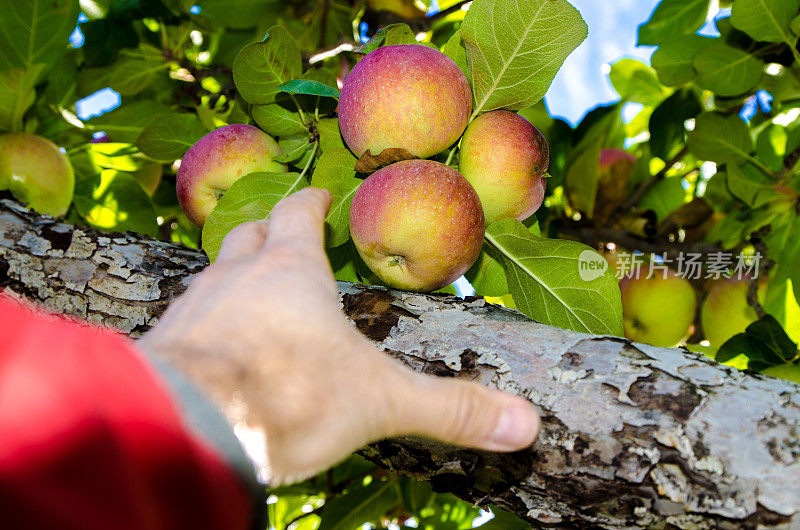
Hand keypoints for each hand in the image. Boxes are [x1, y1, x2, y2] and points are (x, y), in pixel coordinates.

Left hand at [138, 188, 539, 484]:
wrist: (188, 425)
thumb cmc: (289, 395)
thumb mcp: (380, 403)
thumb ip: (450, 410)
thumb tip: (525, 424)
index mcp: (291, 271)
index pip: (299, 214)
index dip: (311, 202)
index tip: (321, 197)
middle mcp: (236, 276)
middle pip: (249, 233)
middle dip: (269, 231)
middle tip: (284, 237)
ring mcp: (194, 307)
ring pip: (213, 273)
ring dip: (233, 276)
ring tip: (251, 294)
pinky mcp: (164, 344)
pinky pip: (184, 319)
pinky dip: (203, 322)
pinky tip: (215, 348)